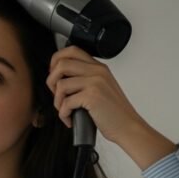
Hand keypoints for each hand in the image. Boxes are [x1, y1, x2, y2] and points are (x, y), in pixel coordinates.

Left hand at [46, 46, 175, 168]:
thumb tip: (58, 78)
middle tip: (57, 96)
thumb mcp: (101, 88)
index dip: (56, 61)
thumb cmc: (113, 112)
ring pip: (60, 84)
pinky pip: (65, 102)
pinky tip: (70, 119)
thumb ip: (84, 79)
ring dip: (57, 102)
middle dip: (51, 81)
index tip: (54, 75)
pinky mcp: (92, 96)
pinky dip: (63, 114)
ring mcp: (95, 83)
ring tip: (65, 111)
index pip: (72, 50)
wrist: (127, 127)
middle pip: (61, 64)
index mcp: (98, 67)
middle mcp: (97, 71)